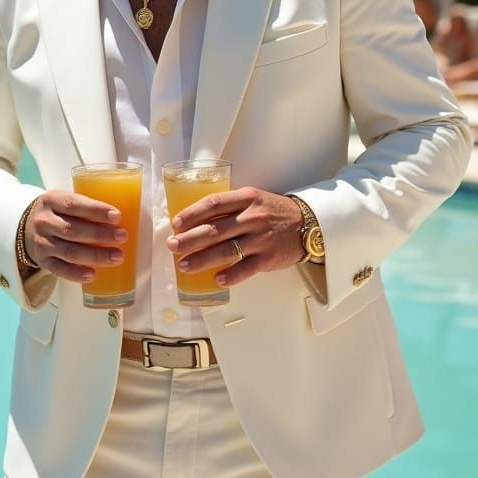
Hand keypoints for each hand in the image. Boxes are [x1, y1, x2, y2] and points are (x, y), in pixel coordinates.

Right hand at [24, 191, 126, 283]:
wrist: (25, 227)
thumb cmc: (56, 212)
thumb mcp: (63, 200)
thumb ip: (84, 206)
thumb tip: (119, 218)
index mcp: (51, 201)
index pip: (73, 204)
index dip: (96, 210)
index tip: (116, 216)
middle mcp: (44, 222)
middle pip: (74, 230)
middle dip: (100, 234)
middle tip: (122, 236)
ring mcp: (42, 243)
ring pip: (70, 252)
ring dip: (95, 255)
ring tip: (117, 256)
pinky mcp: (42, 261)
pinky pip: (59, 270)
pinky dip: (76, 274)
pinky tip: (92, 275)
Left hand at [166, 187, 304, 287]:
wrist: (306, 224)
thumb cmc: (272, 211)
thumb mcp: (253, 199)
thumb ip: (229, 206)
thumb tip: (195, 219)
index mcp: (246, 198)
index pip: (214, 204)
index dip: (192, 214)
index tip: (175, 223)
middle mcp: (252, 217)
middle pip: (215, 229)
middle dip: (189, 239)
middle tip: (172, 245)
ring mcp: (261, 239)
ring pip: (226, 250)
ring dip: (202, 259)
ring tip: (184, 265)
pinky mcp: (268, 258)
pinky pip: (246, 269)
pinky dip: (230, 275)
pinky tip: (216, 279)